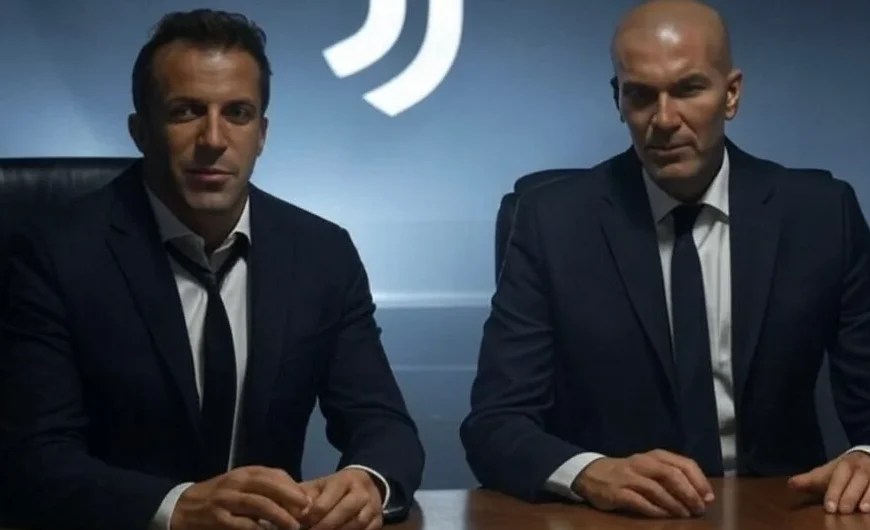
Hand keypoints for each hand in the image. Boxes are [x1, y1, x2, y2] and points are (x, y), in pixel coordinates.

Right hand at [171, 466, 311, 529]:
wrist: (182, 507)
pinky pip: (243, 524)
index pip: (274, 474)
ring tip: (293, 526)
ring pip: (259, 504)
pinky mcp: (218, 518)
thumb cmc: (219, 495)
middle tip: (307, 510)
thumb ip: (262, 487)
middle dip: (291, 497)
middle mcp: (236, 482)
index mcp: (244, 472)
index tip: (308, 499)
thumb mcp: (240, 484)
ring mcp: (226, 500)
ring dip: (280, 515)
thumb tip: (294, 495)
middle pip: (269, 486)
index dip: (293, 486)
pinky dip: (258, 529)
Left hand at [299, 468, 383, 529]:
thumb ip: (305, 495)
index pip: (327, 498)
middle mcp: (362, 491)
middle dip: (324, 526)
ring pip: (356, 524)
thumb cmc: (335, 488)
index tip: (300, 522)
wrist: (364, 485)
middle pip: (344, 511)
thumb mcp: (320, 486)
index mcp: (345, 480)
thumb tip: (291, 510)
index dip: (312, 513)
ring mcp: (373, 506)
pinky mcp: (378, 521)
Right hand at [573, 449, 714, 517]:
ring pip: (657, 489)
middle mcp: (643, 463)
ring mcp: (629, 477)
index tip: (708, 498)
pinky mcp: (617, 492)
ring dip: (675, 504)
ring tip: (686, 515)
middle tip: (699, 509)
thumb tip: (702, 495)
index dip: (699, 481)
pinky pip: (640, 501)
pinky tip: (665, 517)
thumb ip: (673, 477)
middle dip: (689, 493)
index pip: (683, 464)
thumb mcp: (651, 468)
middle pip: (672, 475)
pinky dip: (655, 510)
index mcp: (655, 456)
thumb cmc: (629, 473)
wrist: (592, 473)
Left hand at [789, 451, 869, 513]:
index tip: (829, 508)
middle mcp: (863, 468)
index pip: (839, 477)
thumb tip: (790, 484)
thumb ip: (809, 480)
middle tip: (843, 511)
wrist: (865, 459)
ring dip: (869, 497)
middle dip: (850, 496)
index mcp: (846, 465)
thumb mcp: (826, 473)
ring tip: (863, 510)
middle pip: (858, 480)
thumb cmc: (842, 472)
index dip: (834, 492)